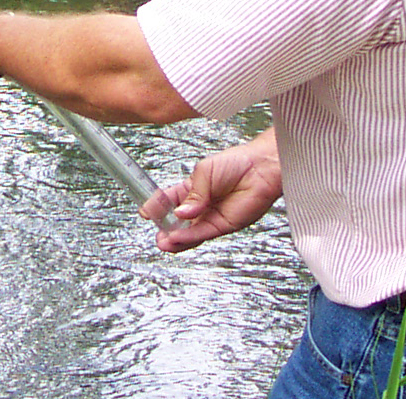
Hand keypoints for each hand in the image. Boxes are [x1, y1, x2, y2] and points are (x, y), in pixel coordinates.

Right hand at [139, 129, 282, 252]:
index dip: (157, 206)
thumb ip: (192, 195)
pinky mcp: (224, 225)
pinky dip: (189, 237)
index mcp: (193, 189)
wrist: (260, 168)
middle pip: (178, 221)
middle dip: (165, 228)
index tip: (145, 212)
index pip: (170, 200)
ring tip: (163, 242)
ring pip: (189, 232)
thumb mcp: (204, 172)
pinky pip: (203, 233)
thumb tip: (180, 213)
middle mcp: (201, 205)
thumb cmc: (235, 163)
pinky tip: (178, 237)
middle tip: (156, 233)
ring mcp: (211, 216)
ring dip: (175, 239)